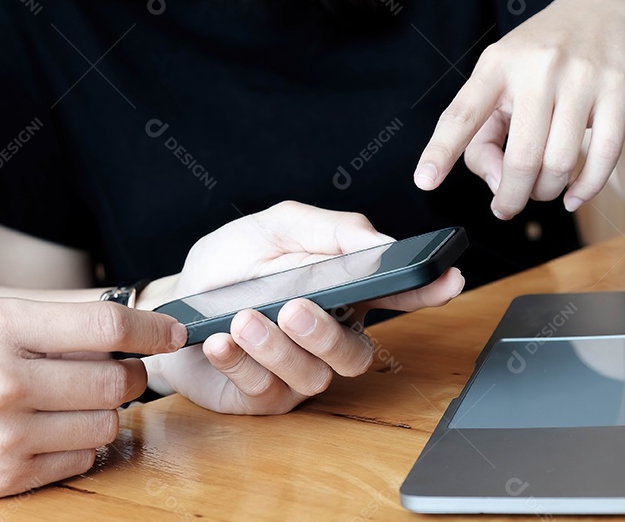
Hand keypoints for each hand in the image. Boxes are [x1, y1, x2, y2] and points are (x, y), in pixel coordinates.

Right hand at [0, 299, 183, 514]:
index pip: (105, 321)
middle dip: (132, 374)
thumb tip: (110, 324)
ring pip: (105, 424)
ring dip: (106, 413)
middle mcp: (5, 378)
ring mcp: (6, 434)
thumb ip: (36, 324)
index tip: (171, 331)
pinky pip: (79, 462)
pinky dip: (81, 447)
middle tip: (122, 371)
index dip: (151, 326)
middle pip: (115, 377)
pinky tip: (55, 434)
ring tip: (79, 404)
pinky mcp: (3, 478)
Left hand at [141, 201, 464, 414]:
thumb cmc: (231, 264)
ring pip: (312, 377)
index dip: (428, 291)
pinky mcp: (262, 397)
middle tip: (295, 307)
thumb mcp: (276, 227)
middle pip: (356, 355)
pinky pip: (262, 390)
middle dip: (327, 334)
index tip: (449, 277)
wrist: (176, 298)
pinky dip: (240, 363)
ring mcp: (298, 372)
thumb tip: (380, 240)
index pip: (397, 296)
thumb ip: (329, 230)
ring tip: (243, 319)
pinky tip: (221, 340)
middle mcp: (328, 338)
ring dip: (275, 348)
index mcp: (343, 293)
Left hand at [414, 0, 624, 218]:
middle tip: (508, 205)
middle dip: (512, 196)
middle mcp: (536, 69)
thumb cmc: (537, 61)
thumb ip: (482, 136)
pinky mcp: (616, 89)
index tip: (424, 181)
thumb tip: (496, 184)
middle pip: (521, 158)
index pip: (462, 114)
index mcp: (495, 66)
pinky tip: (573, 196)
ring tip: (542, 190)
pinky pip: (604, 155)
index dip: (441, 151)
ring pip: (560, 163)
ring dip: (547, 192)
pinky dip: (586, 189)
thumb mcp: (497, 82)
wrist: (600, 17)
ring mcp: (580, 78)